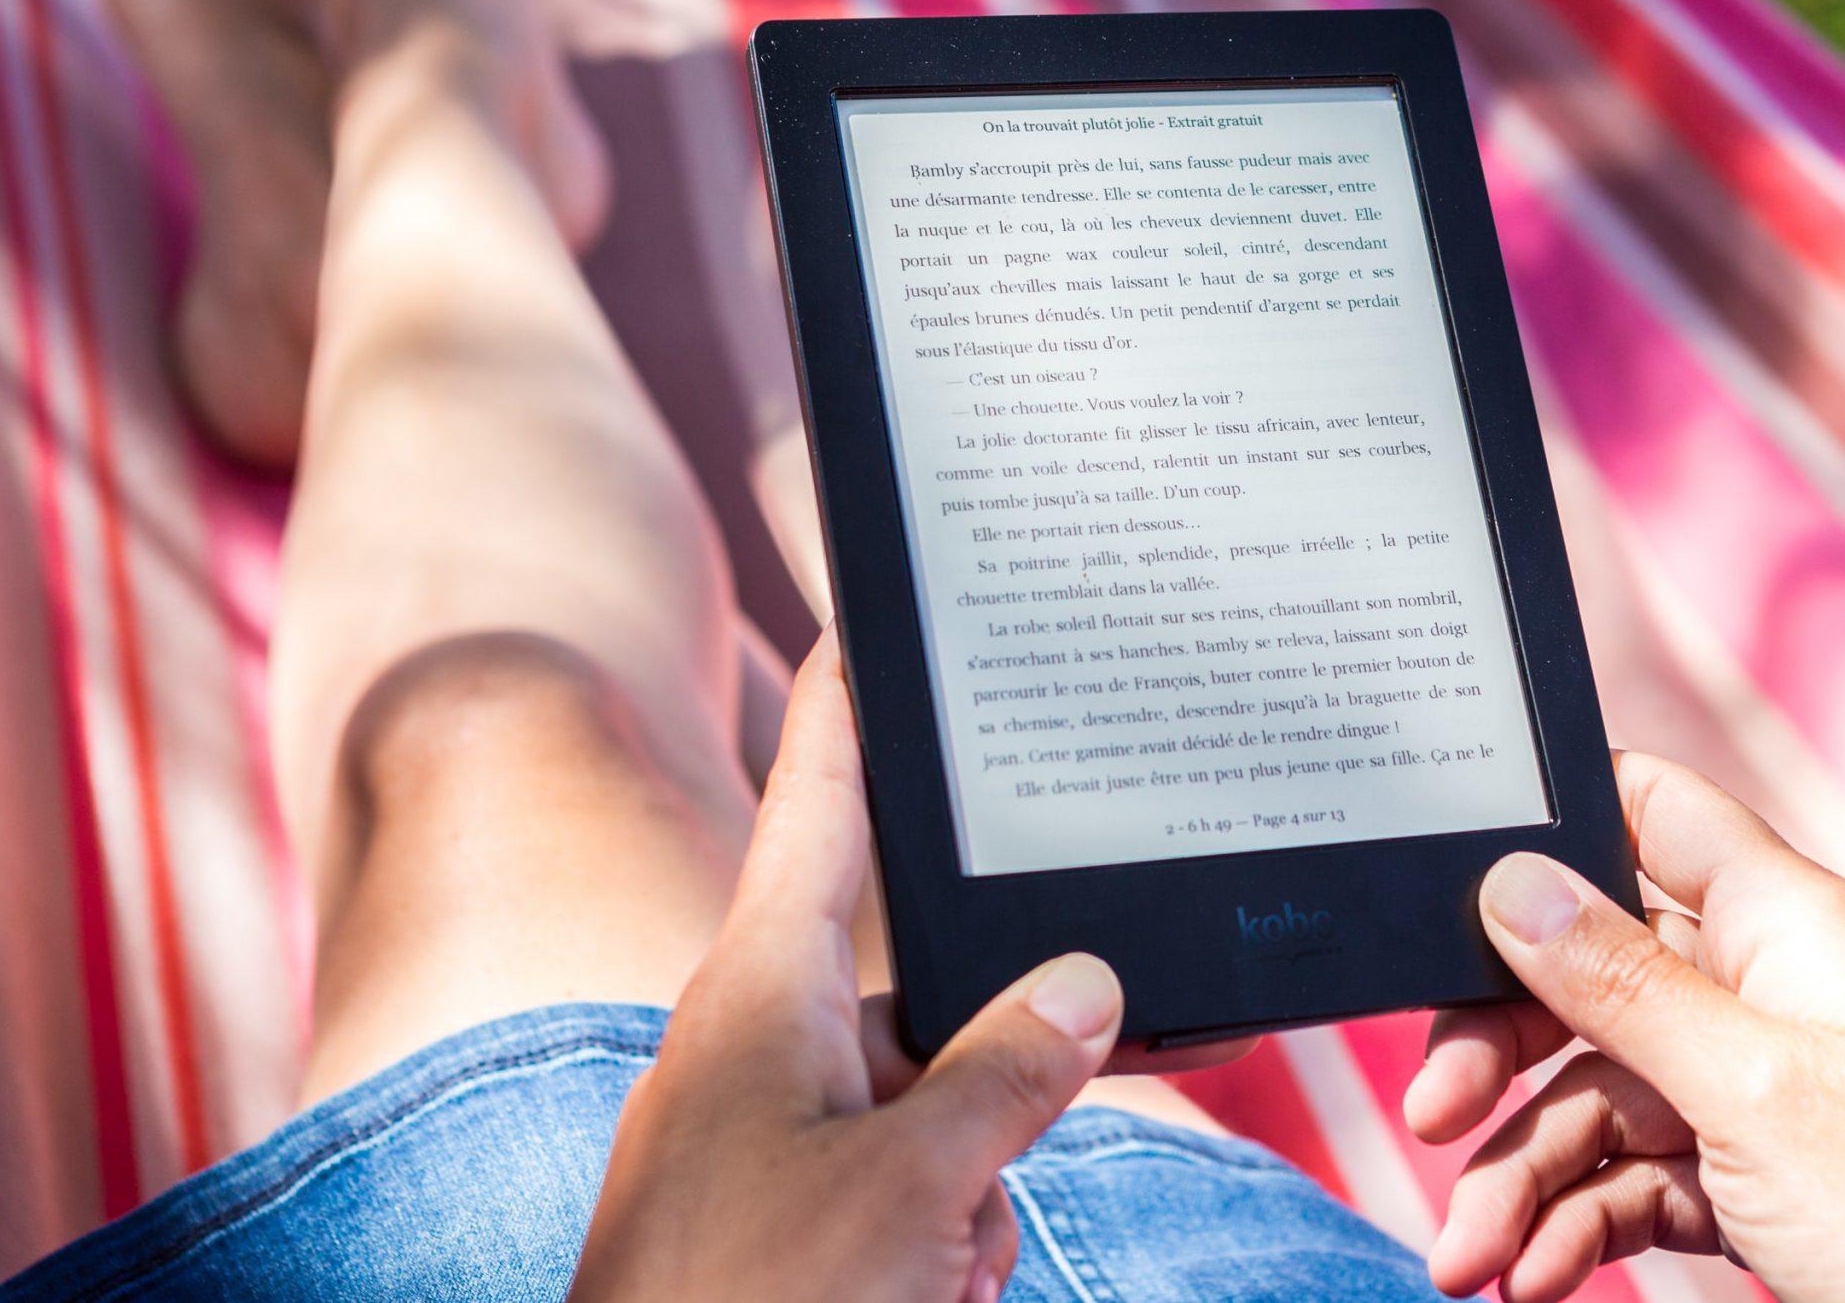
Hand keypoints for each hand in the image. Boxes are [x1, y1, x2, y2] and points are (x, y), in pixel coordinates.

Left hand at [569, 630, 1121, 1302]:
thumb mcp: (904, 1190)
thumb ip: (1005, 1076)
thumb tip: (1081, 985)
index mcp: (763, 994)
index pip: (822, 802)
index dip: (855, 703)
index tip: (874, 608)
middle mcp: (772, 1049)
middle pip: (938, 995)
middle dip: (999, 1085)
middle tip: (984, 1172)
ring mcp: (784, 1144)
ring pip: (950, 1116)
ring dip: (973, 1198)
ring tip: (920, 1280)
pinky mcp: (801, 1226)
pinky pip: (924, 1196)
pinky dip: (947, 1249)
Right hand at [1404, 752, 1844, 1302]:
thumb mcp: (1748, 1088)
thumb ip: (1621, 979)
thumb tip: (1513, 877)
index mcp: (1787, 920)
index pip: (1650, 810)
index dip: (1552, 823)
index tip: (1446, 880)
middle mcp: (1767, 987)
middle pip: (1589, 974)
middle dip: (1500, 1052)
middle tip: (1433, 1119)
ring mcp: (1758, 1087)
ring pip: (1595, 1095)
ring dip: (1521, 1175)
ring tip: (1469, 1263)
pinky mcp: (1754, 1178)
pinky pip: (1630, 1177)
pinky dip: (1573, 1226)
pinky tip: (1532, 1280)